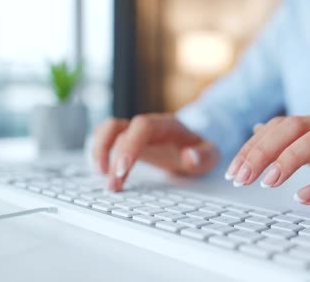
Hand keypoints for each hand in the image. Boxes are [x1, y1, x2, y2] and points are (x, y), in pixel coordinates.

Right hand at [93, 113, 218, 190]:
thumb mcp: (210, 155)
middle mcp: (146, 125)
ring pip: (106, 129)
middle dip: (111, 156)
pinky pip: (105, 137)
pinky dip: (99, 152)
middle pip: (118, 129)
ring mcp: (134, 132)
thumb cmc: (200, 150)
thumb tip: (190, 156)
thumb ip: (204, 156)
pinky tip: (102, 172)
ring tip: (101, 177)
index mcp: (166, 125)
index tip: (123, 170)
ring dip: (99, 151)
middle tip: (111, 184)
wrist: (195, 144)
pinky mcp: (126, 140)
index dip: (130, 146)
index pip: (142, 127)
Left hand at [225, 116, 309, 205]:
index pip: (280, 126)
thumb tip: (258, 130)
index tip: (234, 171)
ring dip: (290, 158)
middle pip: (294, 126)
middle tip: (243, 177)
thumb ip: (292, 140)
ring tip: (268, 182)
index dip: (254, 146)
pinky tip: (305, 196)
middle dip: (263, 150)